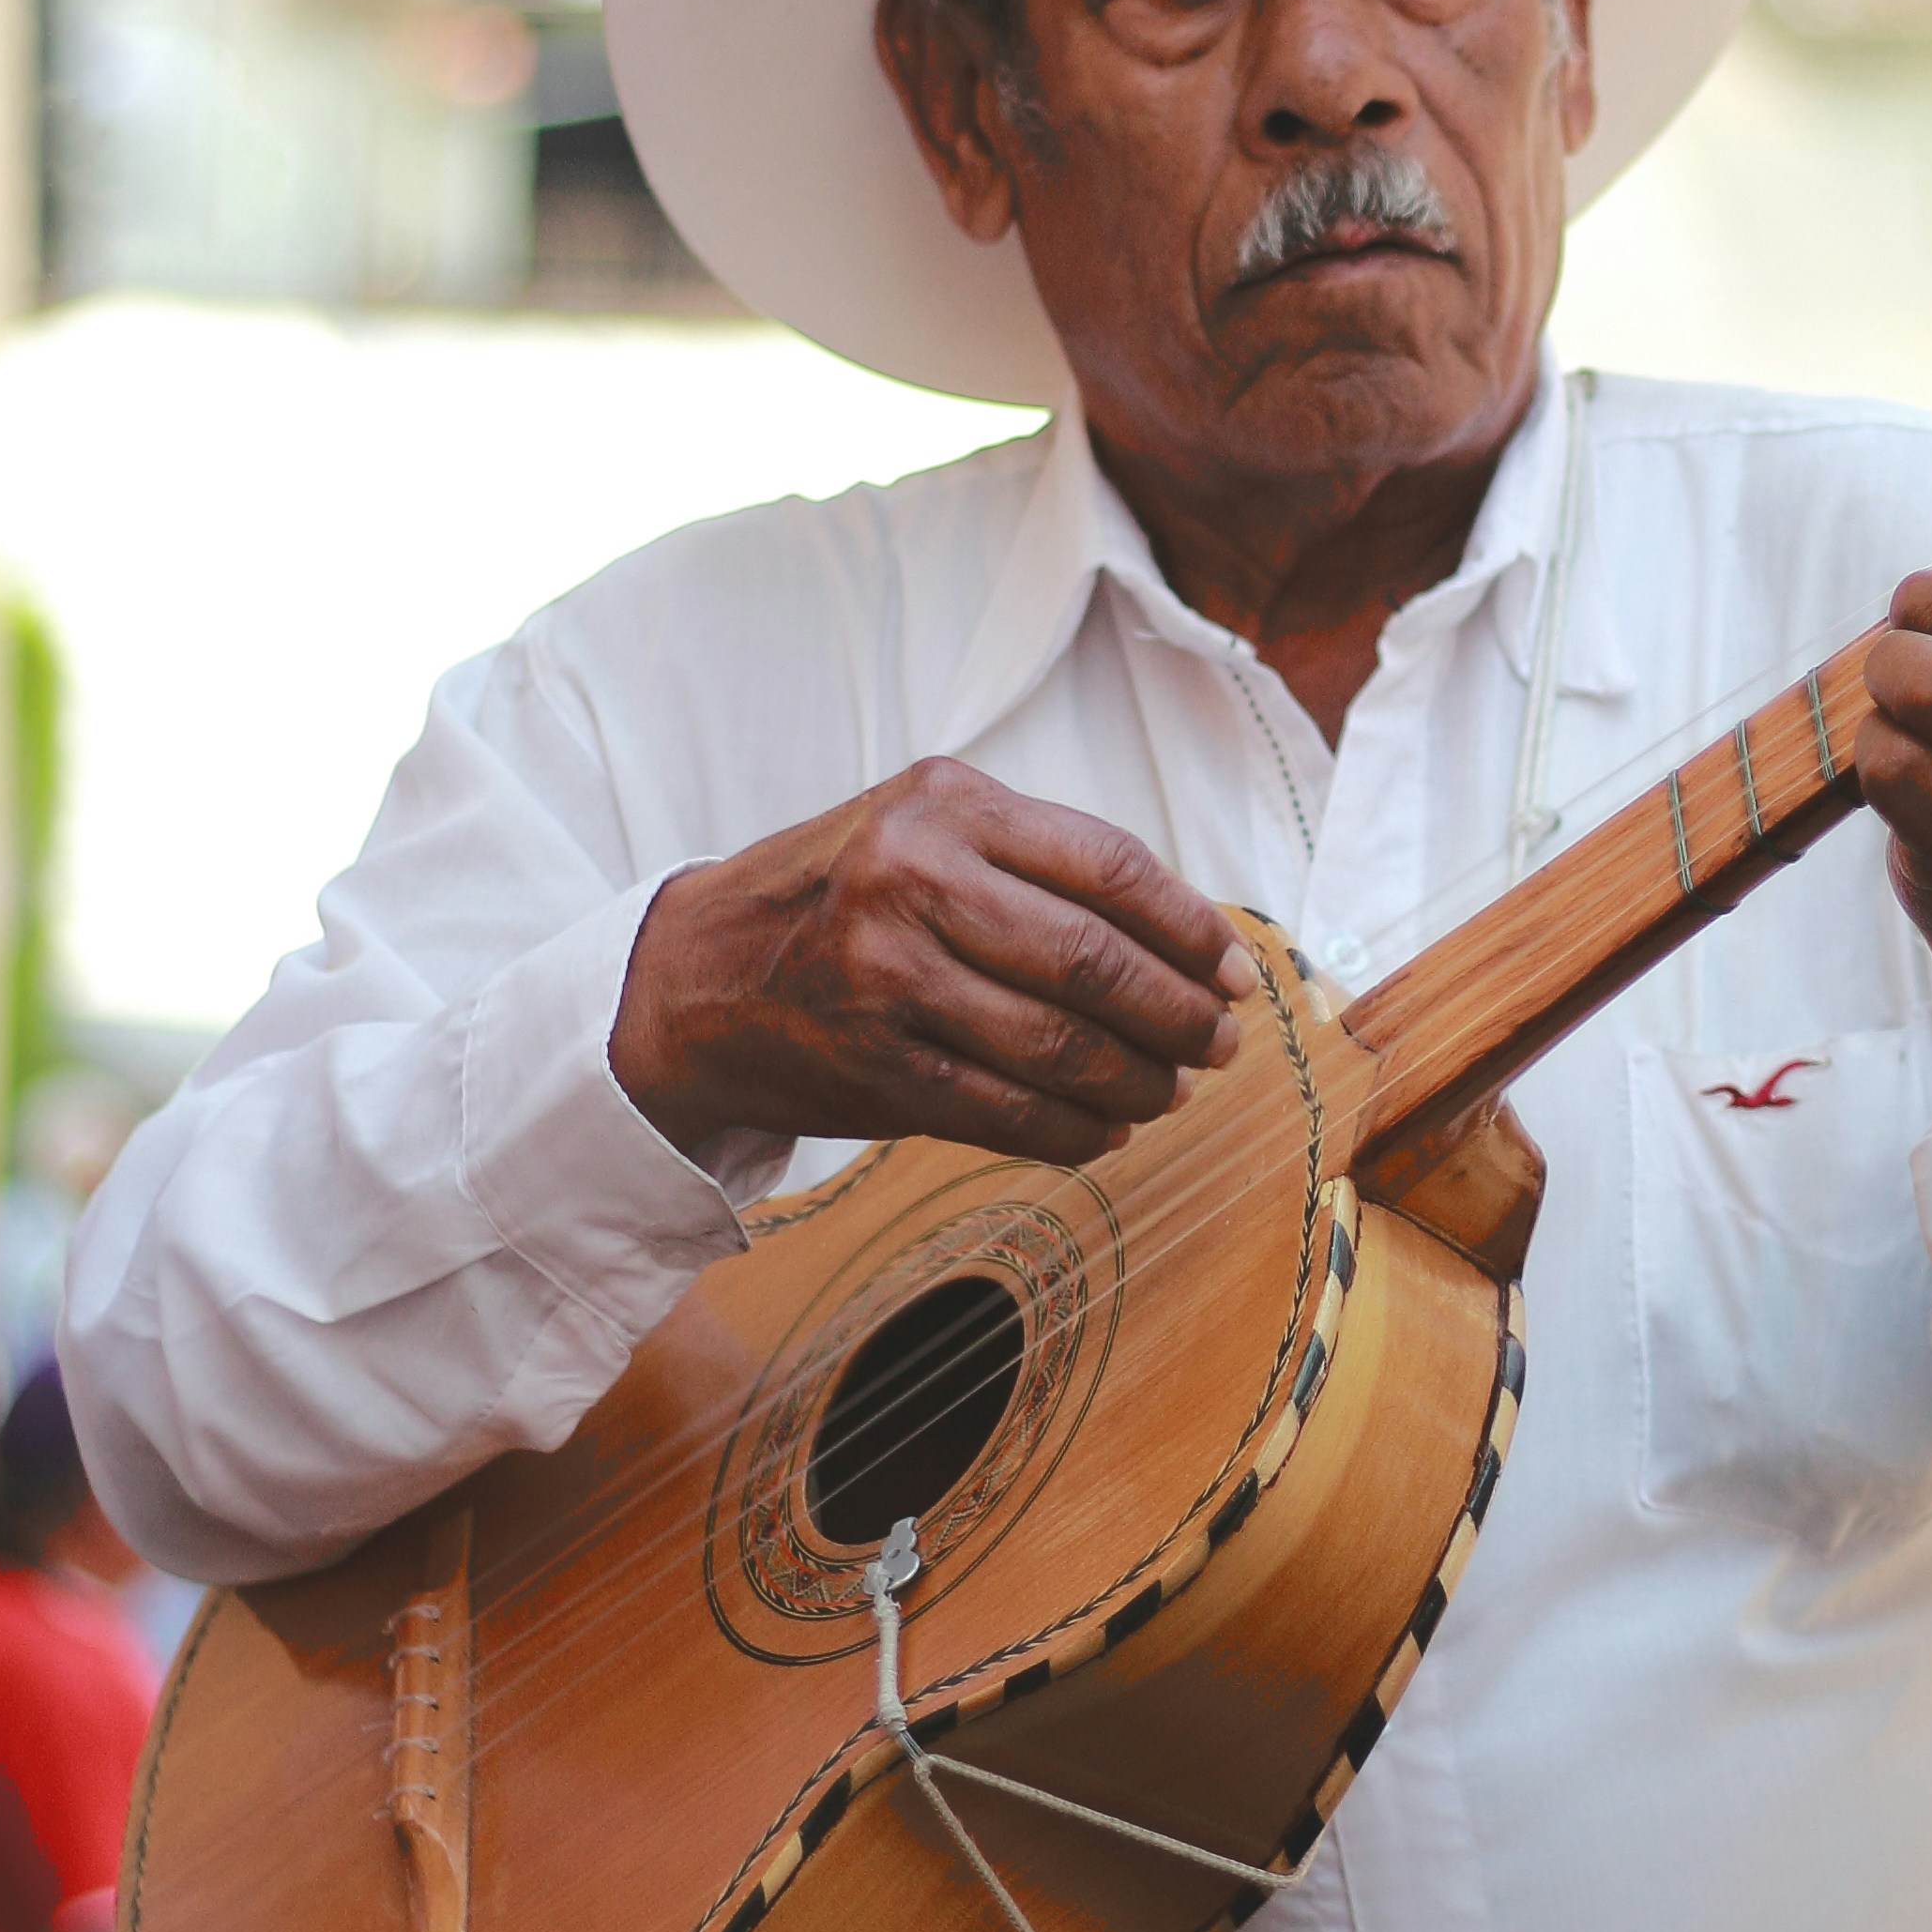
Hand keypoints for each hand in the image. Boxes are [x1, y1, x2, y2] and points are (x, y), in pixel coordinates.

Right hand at [610, 759, 1255, 1168]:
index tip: (1235, 972)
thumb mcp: (923, 831)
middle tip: (1221, 1042)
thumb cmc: (837, 898)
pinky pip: (1003, 1111)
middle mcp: (913, 878)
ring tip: (1172, 1090)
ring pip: (1057, 1046)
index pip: (1110, 866)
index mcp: (947, 803)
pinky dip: (1071, 1129)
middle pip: (1094, 961)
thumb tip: (1186, 941)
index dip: (1191, 929)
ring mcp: (887, 976)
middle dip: (1179, 1014)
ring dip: (1137, 1081)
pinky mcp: (871, 1065)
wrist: (695, 973)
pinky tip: (1105, 1128)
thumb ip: (1036, 864)